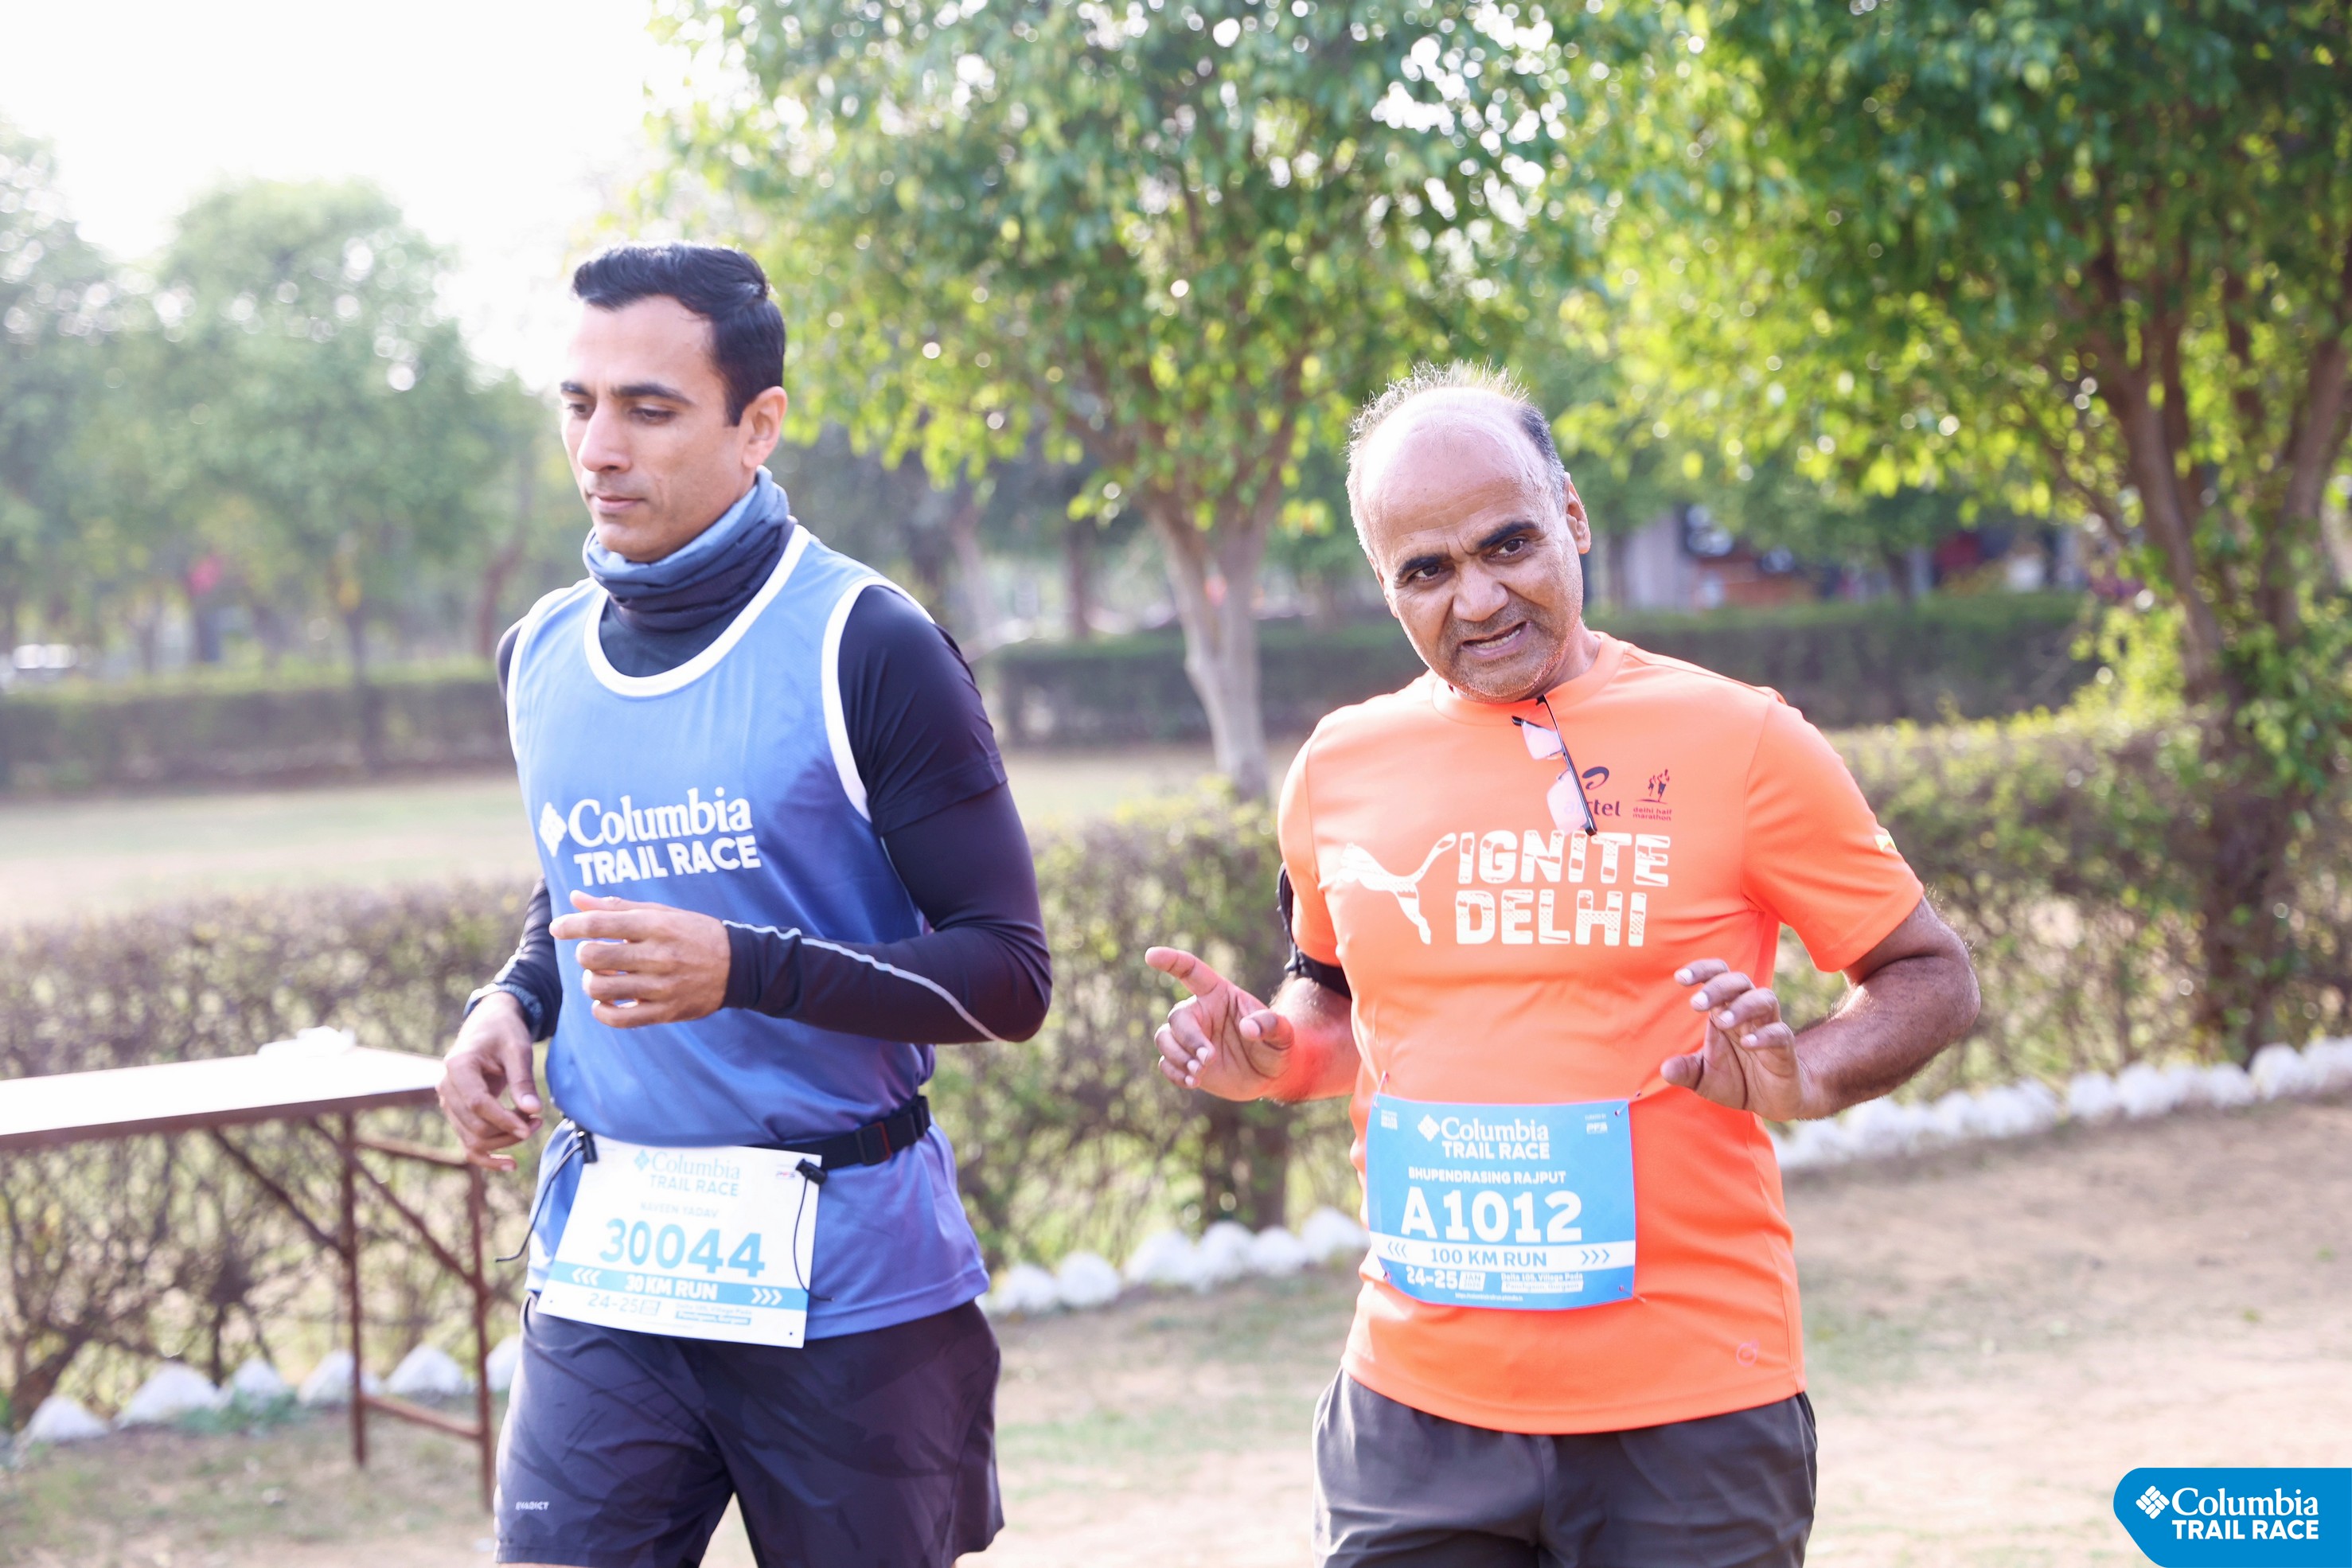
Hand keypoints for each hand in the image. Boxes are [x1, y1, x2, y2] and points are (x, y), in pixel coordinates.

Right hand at [438, 991, 541, 1171]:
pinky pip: (467, 1144)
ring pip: (471, 1140)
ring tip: (533, 1125)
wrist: (489, 1026)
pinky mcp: (458, 1115)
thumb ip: (523, 1080)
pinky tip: (511, 1164)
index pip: (478, 1104)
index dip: (505, 1119)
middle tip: (538, 1119)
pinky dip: (487, 1158)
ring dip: (504, 1141)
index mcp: (458, 1066)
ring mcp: (449, 1104)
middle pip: (474, 1126)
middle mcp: (447, 1087)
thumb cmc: (504, 1033)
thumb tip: (533, 1111)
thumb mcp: (518, 1049)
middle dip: (509, 1130)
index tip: (532, 1125)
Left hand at [548, 892, 731, 1027]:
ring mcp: (662, 986)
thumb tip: (575, 899)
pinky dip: (601, 1011)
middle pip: (593, 955)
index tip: (559, 928)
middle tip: (593, 954)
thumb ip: (617, 907)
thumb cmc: (694, 933)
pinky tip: (606, 1001)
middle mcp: (658, 954)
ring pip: (600, 988)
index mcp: (656, 924)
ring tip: (602, 977)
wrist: (739, 966)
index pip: (599, 923)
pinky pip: (617, 1018)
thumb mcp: (661, 913)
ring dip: (591, 982)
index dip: (570, 925)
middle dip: (584, 954)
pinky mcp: (665, 1012)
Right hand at [1145, 947, 1293, 1101]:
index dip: (1171, 961)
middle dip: (1189, 1039)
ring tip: (1199, 1074)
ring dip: (1178, 1057)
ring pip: (1164, 1039)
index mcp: (1218, 994)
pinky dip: (1175, 1074)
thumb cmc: (1278, 1046)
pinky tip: (1193, 1082)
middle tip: (1208, 1060)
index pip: (1190, 971)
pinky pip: (1166, 1064)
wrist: (1272, 1076)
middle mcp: (1200, 1013)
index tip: (1151, 956)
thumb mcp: (1283, 1034)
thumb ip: (1271, 1025)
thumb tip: (1249, 1028)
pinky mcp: (1186, 1061)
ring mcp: (1190, 1038)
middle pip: (1177, 1017)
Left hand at [1660, 959, 1808, 1120]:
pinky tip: (1748, 1043)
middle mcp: (1747, 1013)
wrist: (1770, 1102)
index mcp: (1724, 1011)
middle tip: (1696, 1004)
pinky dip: (1764, 1035)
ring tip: (1722, 1022)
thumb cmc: (1736, 1080)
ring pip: (1764, 999)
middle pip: (1739, 981)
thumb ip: (1686, 1071)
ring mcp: (1768, 1028)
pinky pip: (1780, 1033)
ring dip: (1742, 1006)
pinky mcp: (1785, 1049)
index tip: (1680, 978)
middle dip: (1717, 987)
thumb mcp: (1704, 1078)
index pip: (1717, 976)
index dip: (1702, 970)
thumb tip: (1665, 1069)